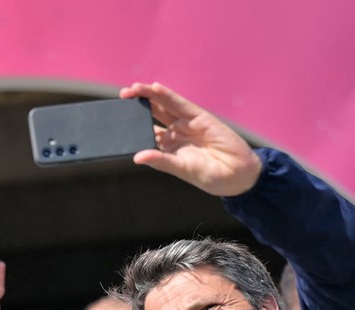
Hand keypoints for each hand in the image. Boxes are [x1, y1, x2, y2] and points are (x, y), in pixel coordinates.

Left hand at [120, 82, 263, 196]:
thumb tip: (137, 157)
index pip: (147, 132)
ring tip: (132, 89)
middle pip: (153, 114)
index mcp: (169, 148)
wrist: (237, 174)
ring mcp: (187, 123)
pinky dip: (168, 95)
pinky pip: (180, 104)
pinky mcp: (199, 117)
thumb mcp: (181, 169)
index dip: (133, 125)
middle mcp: (176, 133)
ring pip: (164, 105)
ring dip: (149, 96)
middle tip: (121, 98)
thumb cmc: (210, 176)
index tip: (117, 120)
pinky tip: (155, 89)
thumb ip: (161, 161)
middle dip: (137, 105)